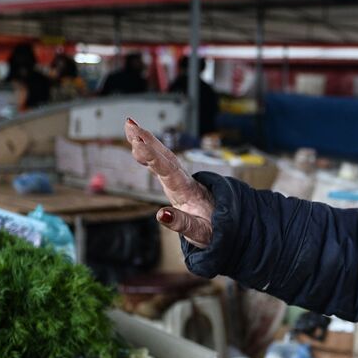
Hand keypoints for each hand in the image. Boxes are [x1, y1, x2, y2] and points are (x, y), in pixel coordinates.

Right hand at [124, 117, 214, 246]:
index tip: (138, 145)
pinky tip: (139, 143)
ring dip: (148, 141)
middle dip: (148, 141)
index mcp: (188, 192)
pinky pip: (163, 163)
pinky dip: (151, 152)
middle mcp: (184, 182)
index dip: (153, 158)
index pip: (169, 171)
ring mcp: (181, 180)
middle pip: (166, 158)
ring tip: (130, 126)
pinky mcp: (177, 182)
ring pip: (164, 157)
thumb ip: (182, 223)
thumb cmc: (214, 230)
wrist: (228, 226)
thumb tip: (161, 214)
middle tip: (130, 125)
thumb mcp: (201, 232)